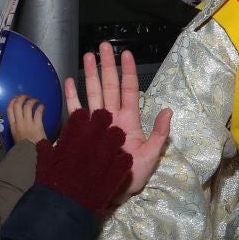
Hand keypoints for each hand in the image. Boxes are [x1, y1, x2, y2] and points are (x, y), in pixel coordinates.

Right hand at [6, 94, 48, 145]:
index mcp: (12, 126)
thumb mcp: (16, 136)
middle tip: (26, 96)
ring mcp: (28, 124)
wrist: (31, 154)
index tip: (16, 98)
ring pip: (27, 106)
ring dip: (32, 101)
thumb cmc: (25, 147)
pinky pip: (38, 112)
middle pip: (17, 105)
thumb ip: (17, 127)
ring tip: (36, 100)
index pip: (9, 109)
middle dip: (22, 98)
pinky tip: (42, 106)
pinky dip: (40, 107)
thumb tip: (20, 119)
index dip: (13, 101)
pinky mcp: (37, 126)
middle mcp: (19, 123)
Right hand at [65, 42, 170, 200]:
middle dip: (106, 65)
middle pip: (109, 86)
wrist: (108, 194)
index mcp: (129, 121)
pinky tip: (70, 82)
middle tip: (103, 45)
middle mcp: (112, 118)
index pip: (128, 90)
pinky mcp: (82, 133)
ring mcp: (96, 124)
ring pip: (93, 93)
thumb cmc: (130, 178)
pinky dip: (73, 96)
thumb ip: (159, 134)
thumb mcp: (151, 157)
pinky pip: (76, 111)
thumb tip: (168, 110)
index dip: (128, 71)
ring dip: (90, 75)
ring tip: (87, 56)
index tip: (127, 53)